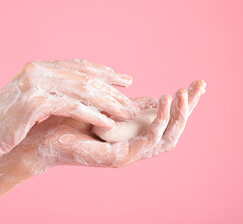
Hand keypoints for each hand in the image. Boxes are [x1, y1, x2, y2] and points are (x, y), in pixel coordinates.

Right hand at [0, 59, 139, 159]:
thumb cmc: (8, 122)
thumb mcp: (32, 100)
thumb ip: (54, 91)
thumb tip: (82, 94)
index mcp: (40, 68)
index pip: (81, 65)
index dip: (106, 71)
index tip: (126, 79)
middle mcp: (39, 71)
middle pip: (86, 77)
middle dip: (113, 90)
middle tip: (132, 101)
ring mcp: (36, 84)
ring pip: (84, 90)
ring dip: (109, 102)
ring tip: (128, 113)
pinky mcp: (35, 102)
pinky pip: (73, 107)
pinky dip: (94, 115)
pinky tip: (109, 123)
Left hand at [15, 80, 205, 175]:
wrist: (43, 136)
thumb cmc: (69, 118)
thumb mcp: (102, 104)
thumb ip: (120, 101)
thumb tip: (134, 87)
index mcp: (133, 130)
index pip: (167, 117)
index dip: (185, 102)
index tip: (199, 83)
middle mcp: (135, 143)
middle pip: (173, 129)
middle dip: (188, 108)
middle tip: (198, 86)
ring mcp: (128, 153)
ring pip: (166, 139)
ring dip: (176, 116)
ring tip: (181, 94)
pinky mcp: (118, 159)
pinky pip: (146, 144)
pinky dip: (157, 125)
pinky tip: (161, 105)